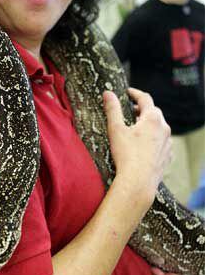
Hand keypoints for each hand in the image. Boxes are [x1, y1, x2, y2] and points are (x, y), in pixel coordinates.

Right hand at [103, 87, 171, 201]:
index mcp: (152, 118)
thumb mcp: (116, 129)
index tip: (127, 92)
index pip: (145, 98)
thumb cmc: (126, 155)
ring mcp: (168, 143)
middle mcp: (164, 128)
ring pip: (159, 127)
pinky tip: (143, 145)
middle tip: (130, 110)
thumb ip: (112, 109)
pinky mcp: (167, 156)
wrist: (138, 182)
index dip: (135, 93)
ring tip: (136, 128)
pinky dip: (153, 139)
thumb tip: (108, 93)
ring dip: (148, 124)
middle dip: (141, 109)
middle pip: (153, 112)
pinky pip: (161, 142)